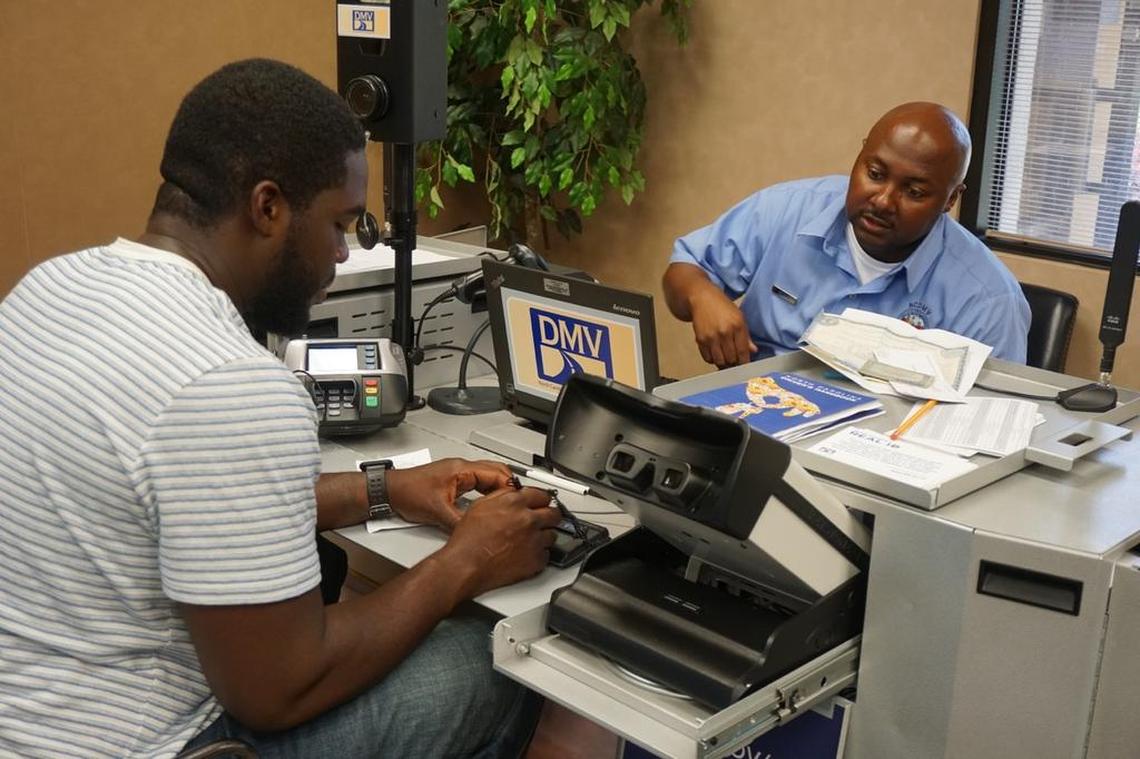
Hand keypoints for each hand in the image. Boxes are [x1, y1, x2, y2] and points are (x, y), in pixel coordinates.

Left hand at [386, 458, 512, 529]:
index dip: (510, 487)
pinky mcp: (452, 479)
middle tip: (519, 502)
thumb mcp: (438, 512)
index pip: (496, 474)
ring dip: (499, 487)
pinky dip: (487, 490)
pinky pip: (477, 481)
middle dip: (509, 486)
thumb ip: (461, 522)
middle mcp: (461, 467)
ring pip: (487, 475)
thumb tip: (476, 531)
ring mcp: (457, 472)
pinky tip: (489, 503)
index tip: (519, 499)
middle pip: (496, 471)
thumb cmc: (408, 493)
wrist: (389, 490)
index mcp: (461, 470)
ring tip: (508, 504)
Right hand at [439, 486, 561, 597]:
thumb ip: (502, 496)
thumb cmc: (468, 540)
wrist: (466, 564)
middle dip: (548, 516)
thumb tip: (514, 494)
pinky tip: (526, 553)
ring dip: (544, 536)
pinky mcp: (536, 560)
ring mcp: (534, 540)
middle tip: (543, 519)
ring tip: (530, 539)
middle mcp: (528, 519)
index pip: (542, 495)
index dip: (541, 499)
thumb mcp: (480, 506)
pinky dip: (539, 554)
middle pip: (554, 513)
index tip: (542, 503)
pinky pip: (546, 554)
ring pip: (552, 534)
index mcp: (515, 503)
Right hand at [689, 289, 757, 367]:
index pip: (743, 352)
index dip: (744, 362)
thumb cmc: (721, 307)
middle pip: (731, 359)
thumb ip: (746, 336)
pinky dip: (712, 359)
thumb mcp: (739, 317)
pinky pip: (708, 358)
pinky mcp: (700, 340)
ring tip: (725, 357)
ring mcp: (711, 337)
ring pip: (719, 361)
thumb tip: (753, 350)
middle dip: (734, 362)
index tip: (745, 365)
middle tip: (734, 360)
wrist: (702, 299)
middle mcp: (724, 332)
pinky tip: (715, 353)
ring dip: (723, 362)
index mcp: (737, 325)